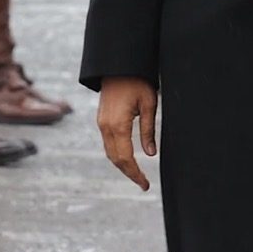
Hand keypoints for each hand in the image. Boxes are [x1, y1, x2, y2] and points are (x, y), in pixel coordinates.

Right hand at [96, 75, 157, 190]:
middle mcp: (105, 127)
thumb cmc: (137, 82)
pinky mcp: (101, 120)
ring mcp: (101, 124)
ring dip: (122, 165)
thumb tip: (151, 154)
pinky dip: (117, 154)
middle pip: (115, 159)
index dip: (135, 174)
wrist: (118, 66)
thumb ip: (148, 130)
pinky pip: (108, 143)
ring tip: (137, 174)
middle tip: (143, 183)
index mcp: (117, 125)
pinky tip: (127, 158)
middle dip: (129, 173)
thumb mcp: (149, 104)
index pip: (126, 158)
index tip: (146, 185)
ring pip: (109, 152)